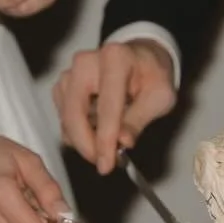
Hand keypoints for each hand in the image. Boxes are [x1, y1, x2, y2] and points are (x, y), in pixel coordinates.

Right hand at [53, 40, 176, 174]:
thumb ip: (139, 119)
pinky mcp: (63, 85)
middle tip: (103, 163)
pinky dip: (77, 132)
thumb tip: (122, 142)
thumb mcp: (160, 97)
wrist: (143, 61)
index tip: (106, 164)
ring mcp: (71, 72)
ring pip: (66, 118)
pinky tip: (96, 133)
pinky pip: (63, 117)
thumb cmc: (152, 76)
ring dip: (83, 140)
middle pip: (74, 112)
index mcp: (115, 58)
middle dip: (87, 144)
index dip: (105, 139)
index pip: (106, 107)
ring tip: (107, 146)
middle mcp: (86, 61)